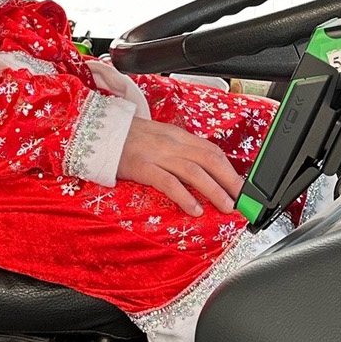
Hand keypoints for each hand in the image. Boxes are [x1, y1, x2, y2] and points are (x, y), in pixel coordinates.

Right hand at [118, 116, 243, 217]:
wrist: (97, 132)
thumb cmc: (129, 139)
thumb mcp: (160, 140)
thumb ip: (180, 152)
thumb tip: (203, 172)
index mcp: (178, 136)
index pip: (212, 151)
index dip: (230, 169)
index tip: (242, 187)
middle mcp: (172, 143)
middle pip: (209, 160)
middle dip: (230, 180)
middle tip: (242, 199)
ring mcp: (157, 155)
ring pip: (194, 171)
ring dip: (214, 190)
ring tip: (226, 206)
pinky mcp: (142, 167)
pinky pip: (168, 182)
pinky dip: (184, 196)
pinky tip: (194, 209)